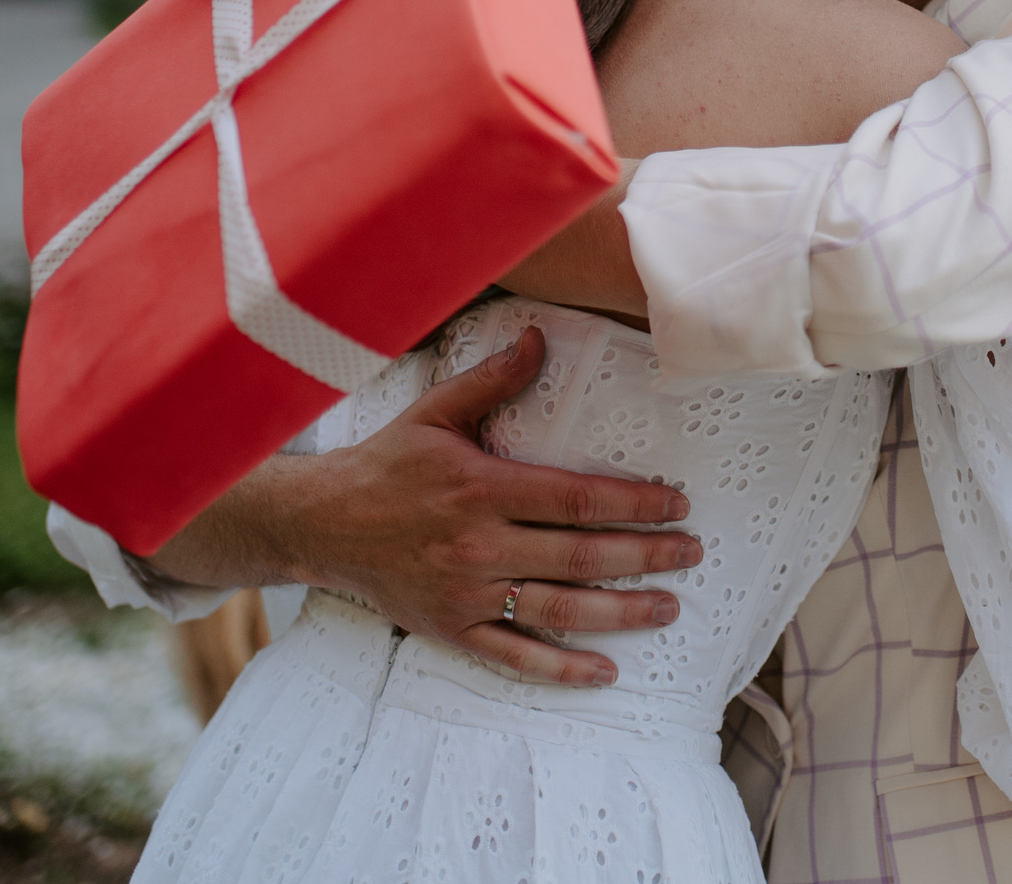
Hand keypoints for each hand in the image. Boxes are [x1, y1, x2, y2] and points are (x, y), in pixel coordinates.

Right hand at [280, 328, 700, 684]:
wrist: (322, 523)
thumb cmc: (386, 464)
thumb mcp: (436, 411)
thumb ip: (493, 379)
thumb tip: (540, 339)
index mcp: (483, 488)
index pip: (578, 498)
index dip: (634, 502)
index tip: (676, 504)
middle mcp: (480, 545)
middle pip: (582, 556)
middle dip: (646, 556)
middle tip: (690, 553)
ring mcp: (467, 592)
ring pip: (559, 609)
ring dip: (622, 612)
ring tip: (668, 608)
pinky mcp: (452, 627)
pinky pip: (514, 655)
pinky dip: (561, 668)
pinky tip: (604, 671)